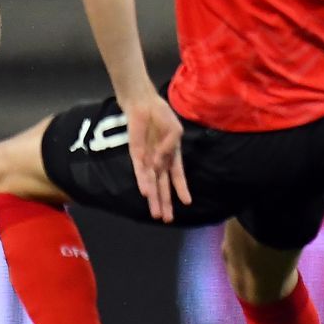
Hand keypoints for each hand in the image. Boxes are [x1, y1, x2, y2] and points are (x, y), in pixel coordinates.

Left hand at [120, 92, 191, 222]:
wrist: (143, 104)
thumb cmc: (161, 115)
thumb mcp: (175, 130)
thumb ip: (171, 146)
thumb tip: (161, 161)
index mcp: (171, 154)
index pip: (177, 176)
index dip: (182, 189)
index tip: (187, 203)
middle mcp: (159, 160)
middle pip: (163, 185)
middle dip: (165, 202)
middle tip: (166, 219)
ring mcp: (148, 158)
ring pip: (152, 183)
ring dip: (154, 199)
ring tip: (156, 214)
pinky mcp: (136, 155)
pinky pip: (140, 171)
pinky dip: (143, 182)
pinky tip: (146, 193)